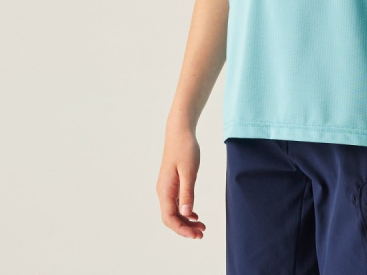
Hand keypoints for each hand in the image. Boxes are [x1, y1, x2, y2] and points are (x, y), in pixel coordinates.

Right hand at [156, 122, 206, 238]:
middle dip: (185, 228)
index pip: (170, 218)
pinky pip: (176, 203)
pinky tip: (195, 214)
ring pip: (174, 211)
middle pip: (171, 218)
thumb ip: (187, 193)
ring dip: (187, 221)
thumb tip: (186, 214)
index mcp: (165, 190)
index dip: (182, 230)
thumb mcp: (189, 171)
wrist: (180, 132)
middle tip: (202, 233)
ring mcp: (167, 187)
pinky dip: (186, 211)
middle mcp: (163, 191)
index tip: (196, 235)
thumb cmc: (185, 149)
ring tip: (202, 226)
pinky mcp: (172, 183)